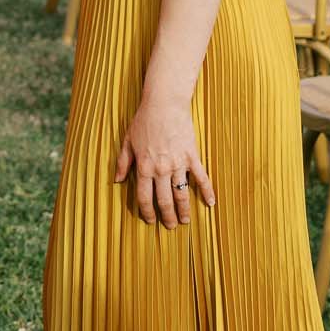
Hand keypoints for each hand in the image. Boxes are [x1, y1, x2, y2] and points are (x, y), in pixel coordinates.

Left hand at [115, 87, 213, 227]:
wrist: (164, 104)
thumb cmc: (144, 121)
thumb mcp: (127, 142)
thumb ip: (123, 163)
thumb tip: (118, 181)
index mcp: (144, 167)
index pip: (145, 198)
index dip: (147, 212)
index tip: (150, 220)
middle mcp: (161, 169)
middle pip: (165, 200)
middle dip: (167, 217)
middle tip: (169, 226)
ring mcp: (178, 163)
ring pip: (182, 193)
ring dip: (183, 210)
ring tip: (184, 221)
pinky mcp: (192, 156)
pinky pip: (201, 177)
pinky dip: (207, 191)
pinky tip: (211, 203)